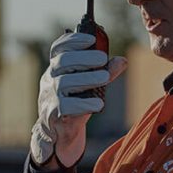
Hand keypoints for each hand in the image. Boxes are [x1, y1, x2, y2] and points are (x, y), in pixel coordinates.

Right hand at [30, 31, 127, 167]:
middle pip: (62, 62)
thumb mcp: (89, 86)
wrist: (60, 133)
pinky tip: (98, 103)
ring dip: (86, 78)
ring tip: (104, 78)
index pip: (58, 49)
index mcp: (56, 68)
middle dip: (83, 58)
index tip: (90, 39)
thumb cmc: (75, 103)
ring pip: (64, 82)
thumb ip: (104, 72)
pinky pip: (67, 106)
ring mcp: (50, 96)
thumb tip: (122, 61)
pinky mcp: (54, 114)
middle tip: (102, 59)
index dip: (73, 41)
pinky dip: (84, 103)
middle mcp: (50, 79)